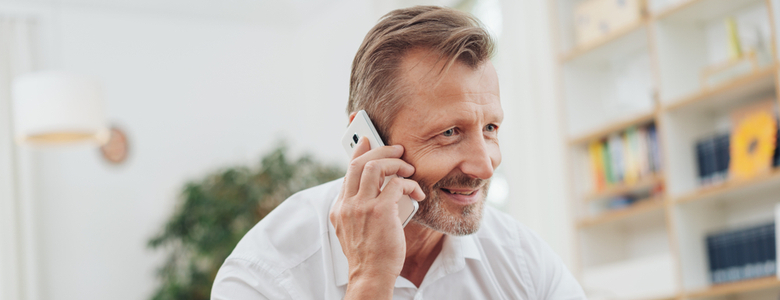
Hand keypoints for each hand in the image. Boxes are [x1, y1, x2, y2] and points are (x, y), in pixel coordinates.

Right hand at [330, 137, 424, 298]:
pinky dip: (409, 183)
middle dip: (381, 150)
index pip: (349, 171)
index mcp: (340, 208)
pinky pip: (397, 184)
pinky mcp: (380, 211)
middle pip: (361, 162)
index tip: (367, 141)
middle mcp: (348, 204)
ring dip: (396, 162)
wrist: (370, 276)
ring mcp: (362, 207)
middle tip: (397, 150)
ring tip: (408, 167)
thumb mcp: (354, 230)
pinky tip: (417, 191)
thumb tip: (378, 190)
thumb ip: (359, 209)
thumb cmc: (369, 256)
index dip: (359, 152)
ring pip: (376, 166)